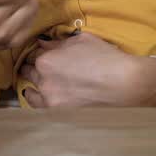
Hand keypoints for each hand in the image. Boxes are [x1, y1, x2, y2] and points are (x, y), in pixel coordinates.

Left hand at [19, 32, 155, 107]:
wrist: (126, 84)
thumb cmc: (106, 58)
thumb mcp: (82, 40)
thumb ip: (57, 42)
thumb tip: (42, 43)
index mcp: (46, 60)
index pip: (32, 55)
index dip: (37, 54)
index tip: (41, 55)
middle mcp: (43, 82)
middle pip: (29, 74)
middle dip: (33, 70)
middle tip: (38, 69)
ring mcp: (51, 102)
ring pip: (32, 94)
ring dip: (34, 88)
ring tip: (38, 87)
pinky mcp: (61, 115)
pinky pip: (43, 109)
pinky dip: (42, 104)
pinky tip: (47, 100)